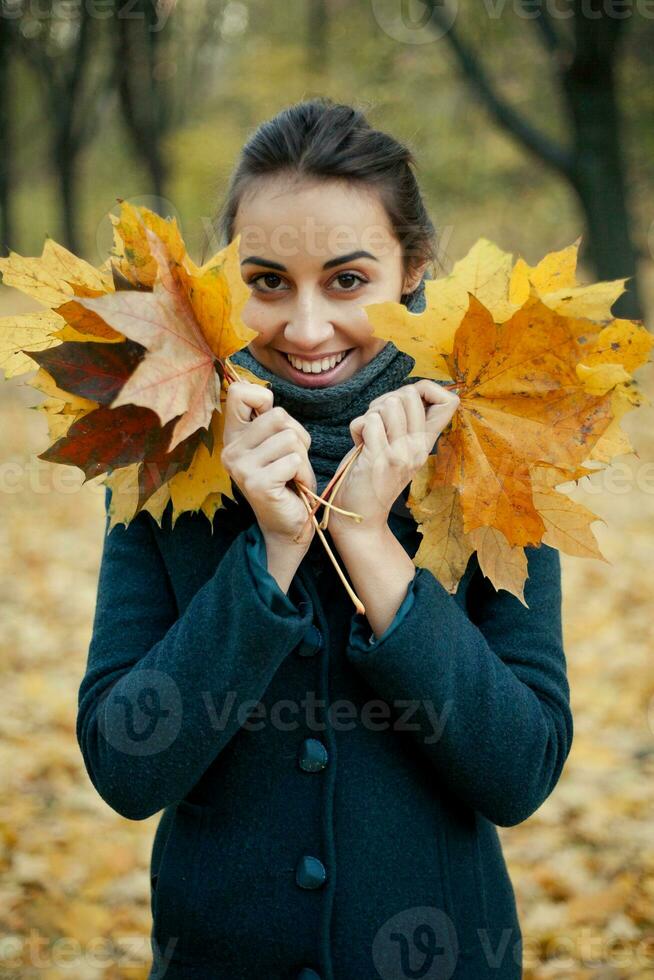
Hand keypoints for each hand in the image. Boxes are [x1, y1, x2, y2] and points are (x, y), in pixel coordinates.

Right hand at [220, 381, 316, 550]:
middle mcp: (231, 450)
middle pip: (278, 416)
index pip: (239, 392)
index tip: (274, 426)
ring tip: (293, 476)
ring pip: (290, 438)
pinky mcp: (257, 483)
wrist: (287, 525)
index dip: (265, 400)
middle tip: (292, 461)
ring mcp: (241, 467)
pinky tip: (295, 487)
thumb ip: (269, 421)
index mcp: (233, 436)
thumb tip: (264, 392)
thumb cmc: (286, 481)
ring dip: (303, 459)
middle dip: (297, 437)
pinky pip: (294, 461)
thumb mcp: (275, 445)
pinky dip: (304, 474)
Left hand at [327, 379, 459, 538]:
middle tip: (378, 424)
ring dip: (371, 413)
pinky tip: (359, 445)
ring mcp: (400, 454)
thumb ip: (407, 423)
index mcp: (426, 443)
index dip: (427, 388)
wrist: (360, 517)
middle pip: (410, 393)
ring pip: (389, 403)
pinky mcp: (378, 459)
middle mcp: (418, 448)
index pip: (450, 401)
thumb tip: (412, 390)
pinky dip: (357, 428)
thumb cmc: (373, 476)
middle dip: (387, 400)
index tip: (408, 403)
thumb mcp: (399, 448)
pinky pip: (368, 421)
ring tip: (369, 434)